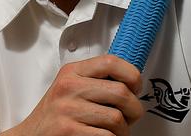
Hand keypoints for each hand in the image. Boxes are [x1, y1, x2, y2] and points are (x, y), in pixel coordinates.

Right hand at [3, 54, 143, 135]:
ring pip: (117, 119)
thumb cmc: (54, 116)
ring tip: (114, 132)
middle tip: (131, 116)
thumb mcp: (69, 88)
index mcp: (71, 72)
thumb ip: (93, 80)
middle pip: (121, 92)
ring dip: (123, 131)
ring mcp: (69, 110)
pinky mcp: (69, 132)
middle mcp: (69, 88)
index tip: (136, 86)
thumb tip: (130, 81)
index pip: (110, 61)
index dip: (131, 74)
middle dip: (134, 109)